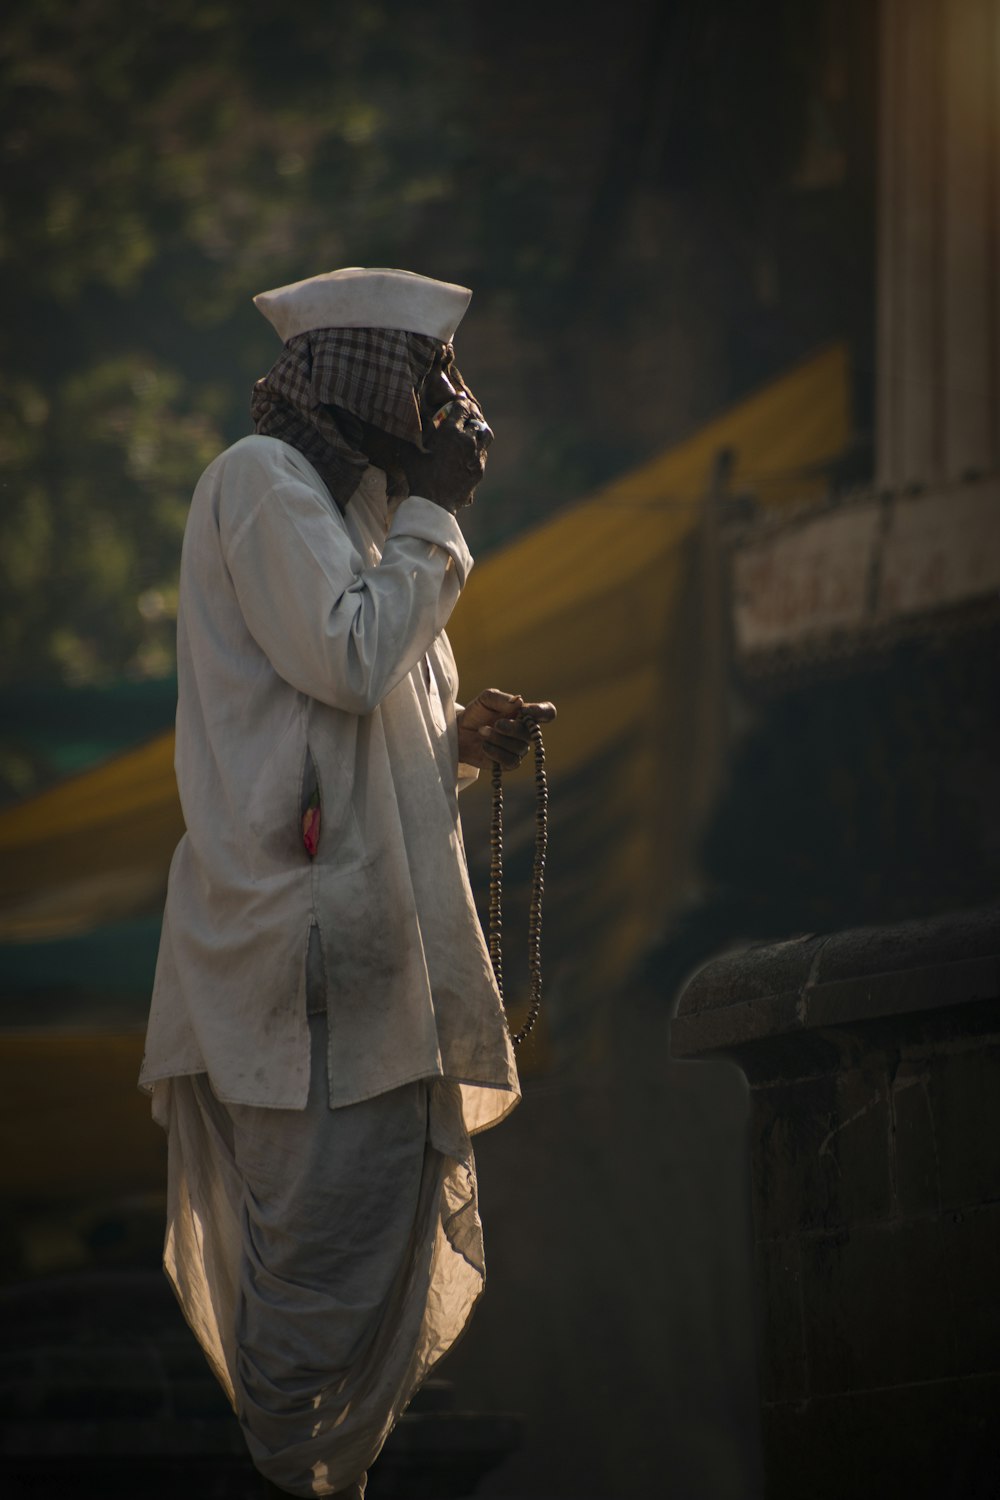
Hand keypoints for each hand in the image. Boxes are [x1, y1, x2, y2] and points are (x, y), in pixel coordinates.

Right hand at [400, 395, 492, 512]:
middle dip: (471, 414)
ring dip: (479, 429)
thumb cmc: (420, 476)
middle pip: (476, 419)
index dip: (460, 402)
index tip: (460, 399)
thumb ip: (409, 437)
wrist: (435, 503)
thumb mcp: (409, 453)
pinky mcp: (479, 469)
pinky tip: (471, 450)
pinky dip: (478, 447)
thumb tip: (401, 426)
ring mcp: (476, 455)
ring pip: (485, 434)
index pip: (461, 408)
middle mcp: (467, 441)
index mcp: (450, 432)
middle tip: (466, 413)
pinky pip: (483, 452)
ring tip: (473, 430)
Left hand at [457, 689, 556, 769]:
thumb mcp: (485, 699)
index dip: (541, 712)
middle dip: (511, 728)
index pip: (547, 712)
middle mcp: (525, 732)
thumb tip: (519, 701)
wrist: (459, 733)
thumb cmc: (476, 714)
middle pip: (531, 733)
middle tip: (495, 724)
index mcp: (525, 714)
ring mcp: (518, 748)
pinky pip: (511, 761)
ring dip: (498, 739)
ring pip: (519, 748)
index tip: (525, 710)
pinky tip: (484, 746)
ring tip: (482, 732)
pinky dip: (495, 752)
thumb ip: (501, 698)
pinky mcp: (509, 763)